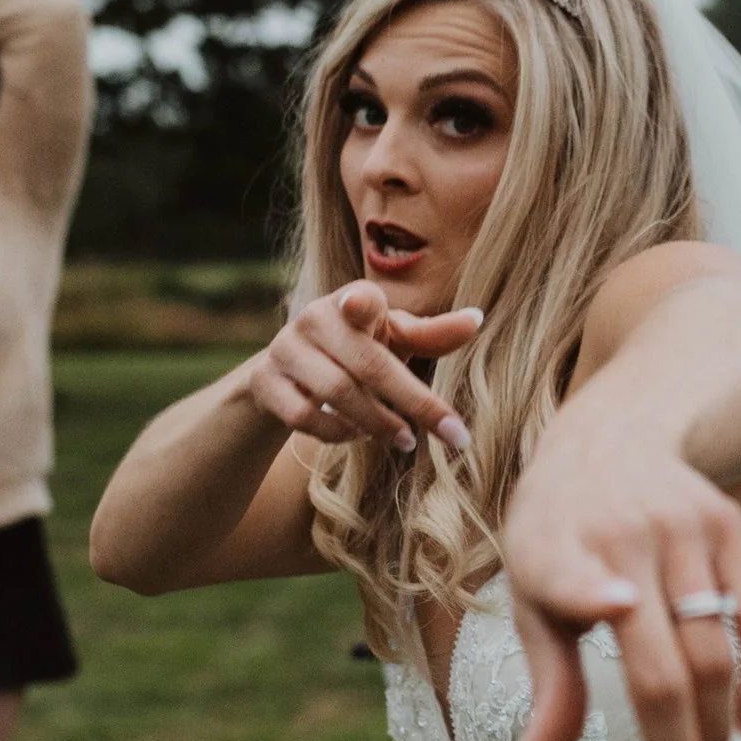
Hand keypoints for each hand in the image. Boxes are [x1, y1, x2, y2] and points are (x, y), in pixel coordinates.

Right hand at [244, 281, 481, 449]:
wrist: (286, 375)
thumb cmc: (356, 351)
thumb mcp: (393, 340)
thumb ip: (431, 334)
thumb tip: (477, 320)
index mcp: (352, 299)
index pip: (364, 303)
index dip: (364, 305)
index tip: (362, 305)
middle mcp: (314, 317)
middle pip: (368, 363)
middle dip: (415, 402)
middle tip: (453, 435)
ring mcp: (285, 348)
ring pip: (335, 392)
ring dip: (377, 422)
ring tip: (404, 440)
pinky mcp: (264, 381)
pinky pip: (303, 416)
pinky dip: (336, 433)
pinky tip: (358, 436)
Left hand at [500, 408, 740, 740]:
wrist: (611, 438)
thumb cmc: (560, 536)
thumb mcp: (532, 596)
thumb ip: (547, 685)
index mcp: (555, 549)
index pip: (571, 574)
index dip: (591, 591)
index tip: (618, 606)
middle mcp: (622, 535)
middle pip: (664, 662)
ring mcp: (685, 529)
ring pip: (715, 650)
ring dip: (718, 728)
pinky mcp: (731, 526)